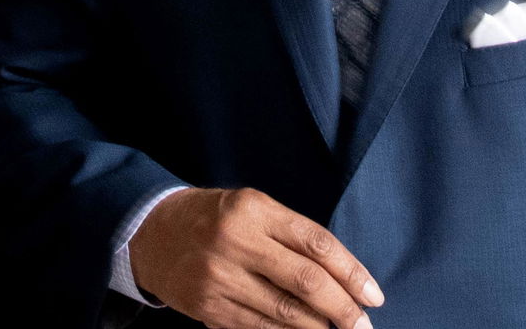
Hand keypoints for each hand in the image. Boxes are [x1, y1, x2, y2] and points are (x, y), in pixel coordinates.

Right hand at [130, 187, 384, 328]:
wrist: (152, 232)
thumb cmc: (216, 218)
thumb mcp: (254, 208)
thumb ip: (293, 235)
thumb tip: (342, 276)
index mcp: (255, 209)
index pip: (317, 243)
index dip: (351, 272)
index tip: (374, 295)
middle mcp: (237, 241)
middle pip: (306, 281)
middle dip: (343, 308)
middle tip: (365, 325)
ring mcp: (220, 277)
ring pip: (284, 312)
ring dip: (319, 328)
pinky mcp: (208, 307)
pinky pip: (258, 328)